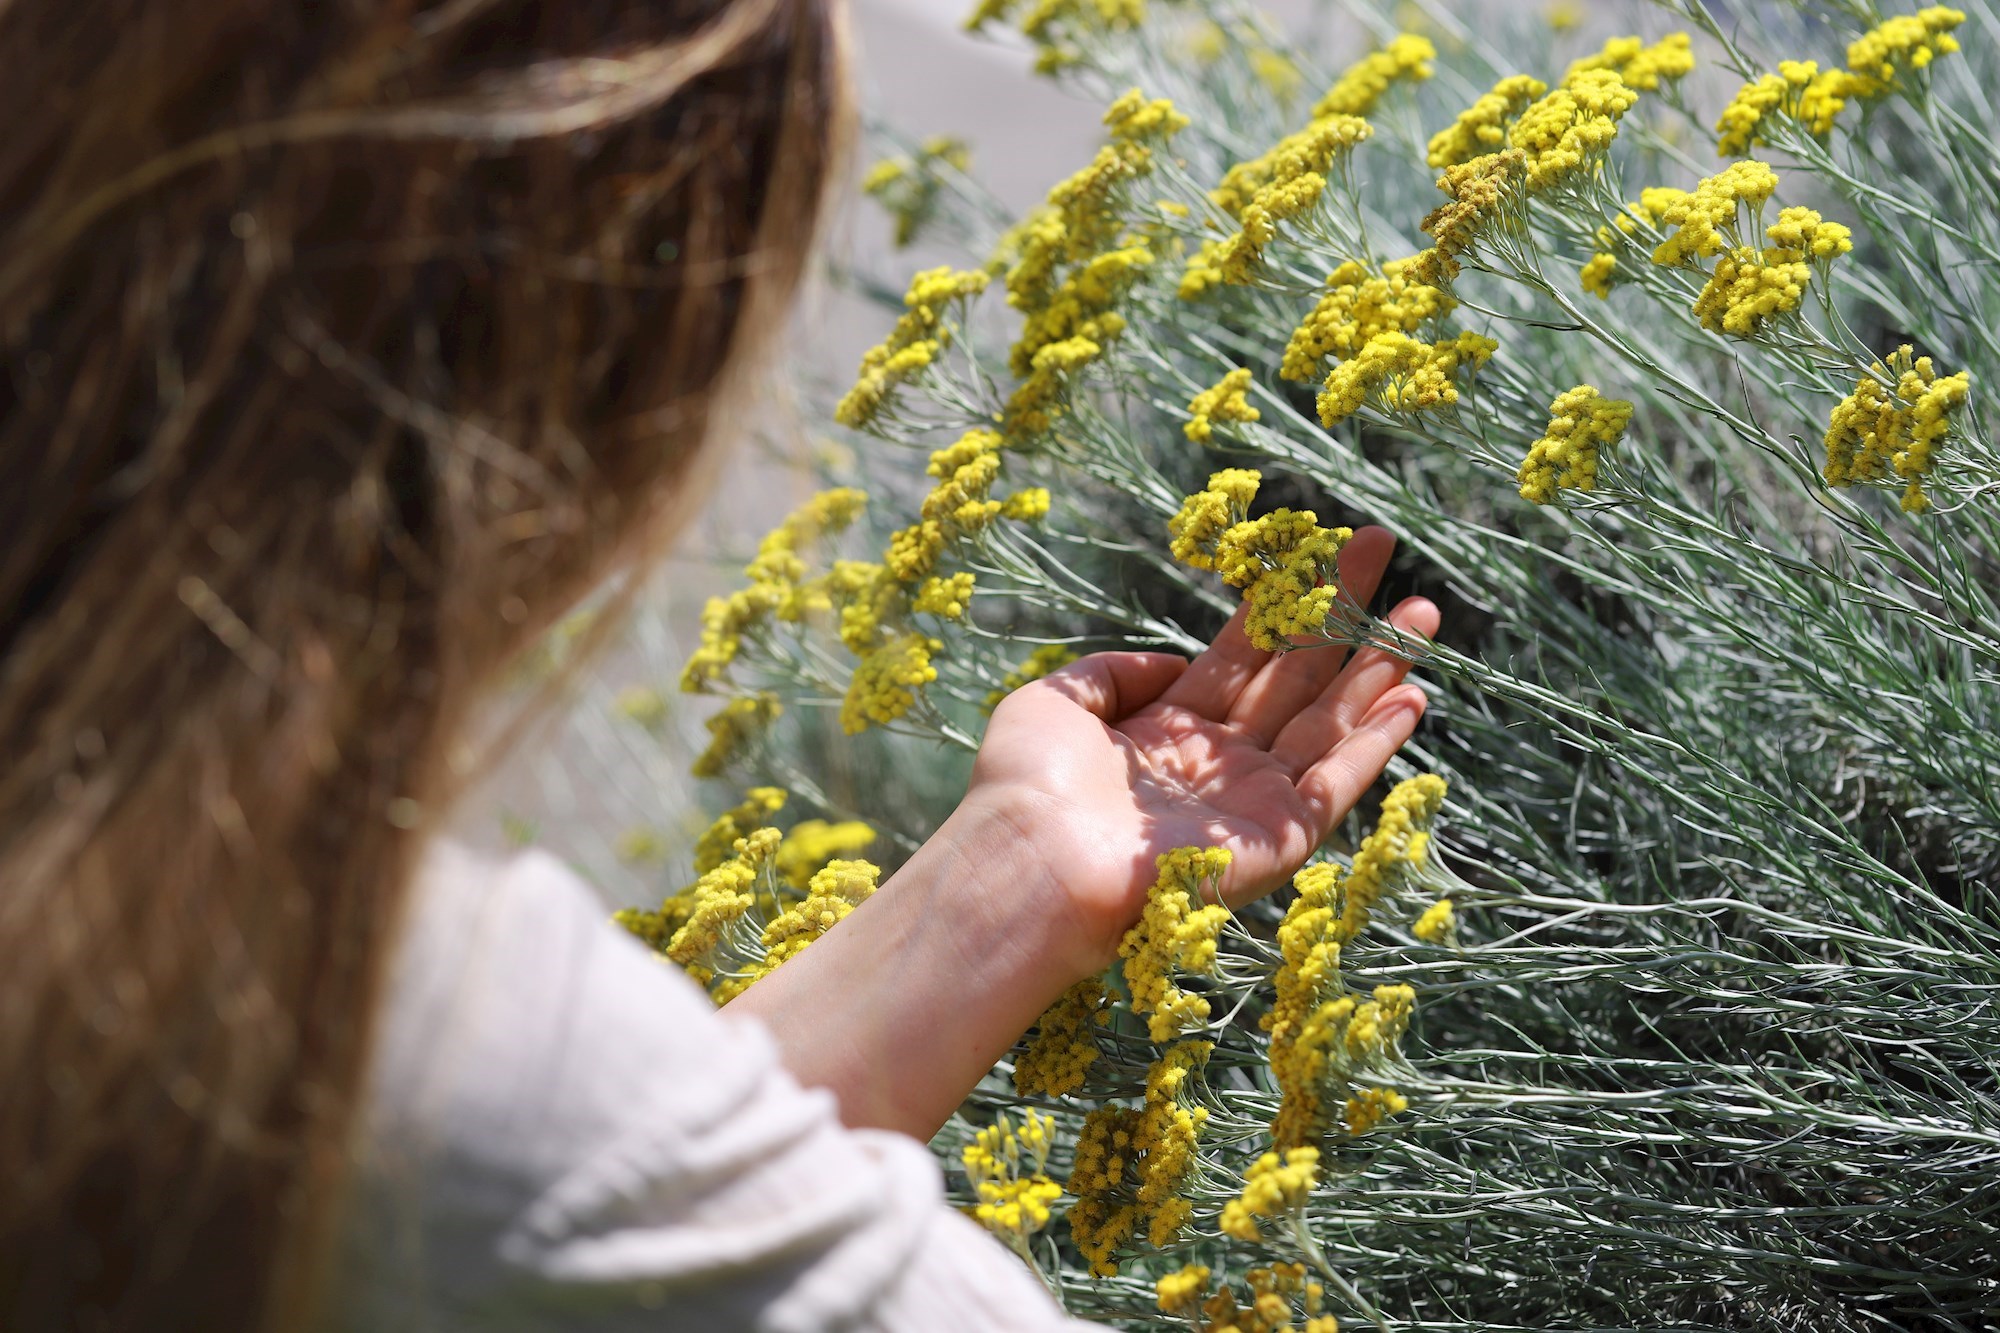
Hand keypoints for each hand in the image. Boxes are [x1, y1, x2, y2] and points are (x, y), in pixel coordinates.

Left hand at [730, 526, 1435, 1137]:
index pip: (1243, 655)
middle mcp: (1218, 763)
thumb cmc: (1027, 787)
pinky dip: (1377, 742)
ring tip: (1423, 613)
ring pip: (1330, 723)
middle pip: (1297, 677)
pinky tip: (1411, 694)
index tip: (1321, 548)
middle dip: (1343, 616)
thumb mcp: (1054, 702)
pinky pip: (1337, 784)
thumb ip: (1112, 671)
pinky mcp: (1276, 840)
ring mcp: (1251, 802)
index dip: (1283, 601)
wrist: (1033, 865)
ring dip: (1379, 668)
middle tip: (1382, 550)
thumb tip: (1169, 661)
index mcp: (1169, 730)